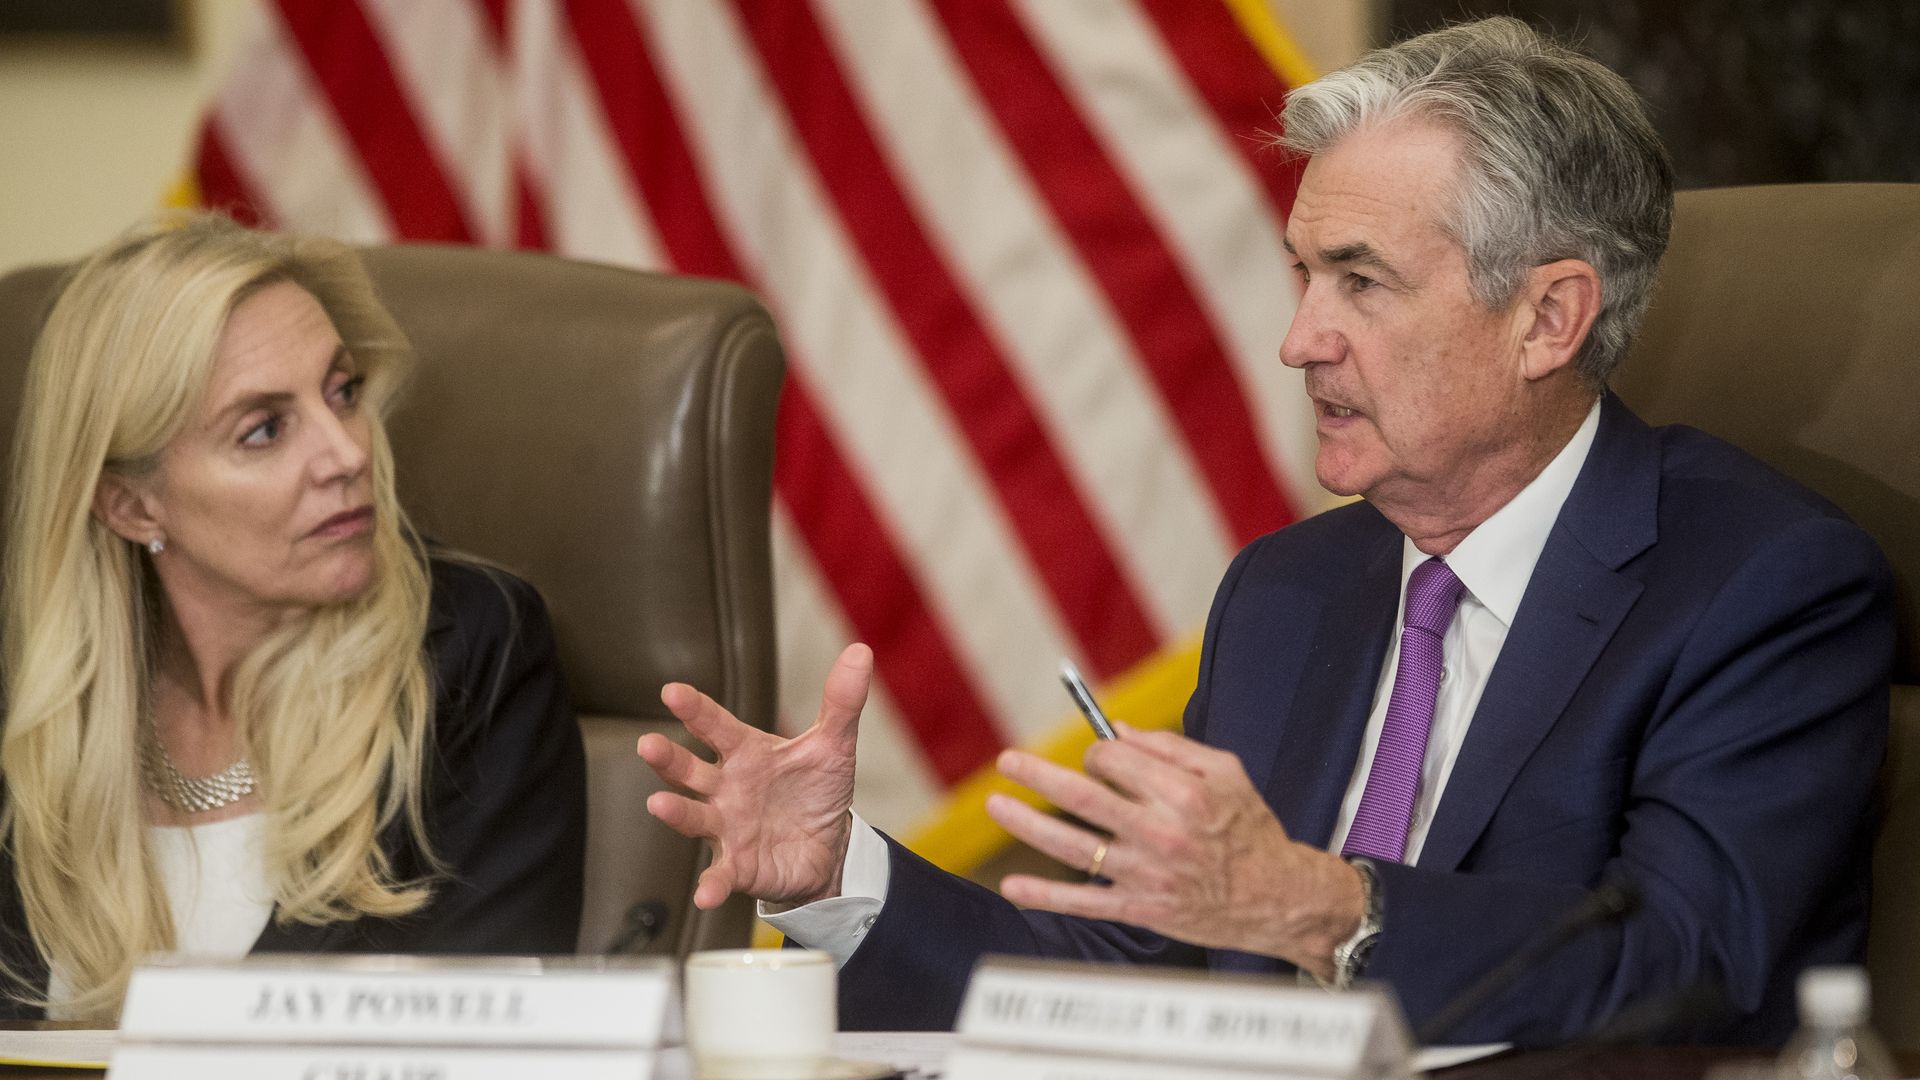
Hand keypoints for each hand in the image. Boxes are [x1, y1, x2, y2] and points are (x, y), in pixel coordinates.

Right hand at [638, 643, 871, 909]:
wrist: (828, 847)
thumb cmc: (816, 791)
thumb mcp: (834, 745)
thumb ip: (841, 702)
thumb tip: (860, 651)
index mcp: (745, 753)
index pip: (716, 726)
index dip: (694, 709)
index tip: (672, 691)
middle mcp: (726, 788)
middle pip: (690, 770)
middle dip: (668, 759)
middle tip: (648, 745)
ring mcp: (727, 827)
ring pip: (694, 817)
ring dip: (676, 812)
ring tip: (658, 804)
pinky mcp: (738, 865)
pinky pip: (720, 874)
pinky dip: (711, 884)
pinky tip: (704, 893)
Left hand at [986, 722, 1364, 980]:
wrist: (1276, 898)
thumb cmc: (1250, 828)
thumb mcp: (1227, 772)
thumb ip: (1171, 747)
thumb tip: (1114, 729)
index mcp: (1183, 794)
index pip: (1116, 760)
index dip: (1097, 752)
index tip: (1096, 756)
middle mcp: (1161, 833)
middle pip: (1084, 797)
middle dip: (1039, 774)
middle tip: (1007, 761)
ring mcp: (1147, 874)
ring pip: (1074, 846)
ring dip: (1028, 824)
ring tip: (996, 804)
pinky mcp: (1141, 908)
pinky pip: (1085, 901)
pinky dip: (1046, 896)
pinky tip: (1012, 887)